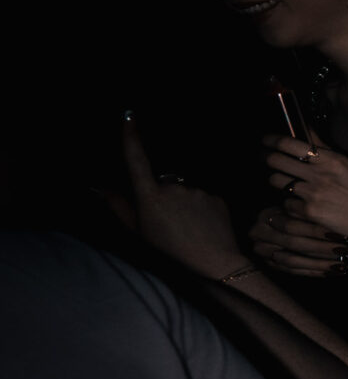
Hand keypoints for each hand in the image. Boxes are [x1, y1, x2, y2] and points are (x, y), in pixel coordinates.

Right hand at [119, 117, 249, 277]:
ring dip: (183, 204)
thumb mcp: (138, 231)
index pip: (137, 160)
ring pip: (184, 191)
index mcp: (151, 196)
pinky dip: (200, 208)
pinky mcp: (216, 196)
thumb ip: (118, 206)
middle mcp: (174, 188)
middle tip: (168, 222)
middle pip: (163, 183)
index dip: (131, 137)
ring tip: (187, 227)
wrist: (214, 262)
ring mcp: (197, 190)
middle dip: (163, 196)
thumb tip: (99, 188)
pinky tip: (202, 225)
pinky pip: (202, 198)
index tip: (129, 116)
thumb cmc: (170, 251)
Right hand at [249, 202, 347, 277]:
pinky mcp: (270, 265)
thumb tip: (335, 215)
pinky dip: (315, 272)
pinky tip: (333, 271)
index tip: (340, 234)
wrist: (279, 223)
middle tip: (346, 250)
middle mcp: (259, 234)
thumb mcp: (299, 206)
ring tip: (343, 263)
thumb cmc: (298, 212)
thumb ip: (309, 211)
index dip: (316, 231)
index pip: (292, 226)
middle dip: (322, 248)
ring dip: (320, 263)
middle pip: (294, 244)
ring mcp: (263, 252)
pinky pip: (294, 272)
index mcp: (266, 216)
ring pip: (293, 261)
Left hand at [263, 133, 347, 248]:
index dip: (271, 140)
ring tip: (288, 184)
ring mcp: (314, 194)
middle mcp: (320, 174)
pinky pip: (288, 204)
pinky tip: (304, 205)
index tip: (265, 140)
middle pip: (276, 161)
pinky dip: (292, 204)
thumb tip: (305, 128)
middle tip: (266, 159)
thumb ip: (324, 147)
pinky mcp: (312, 213)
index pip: (289, 144)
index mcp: (330, 159)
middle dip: (267, 158)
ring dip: (280, 183)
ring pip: (279, 183)